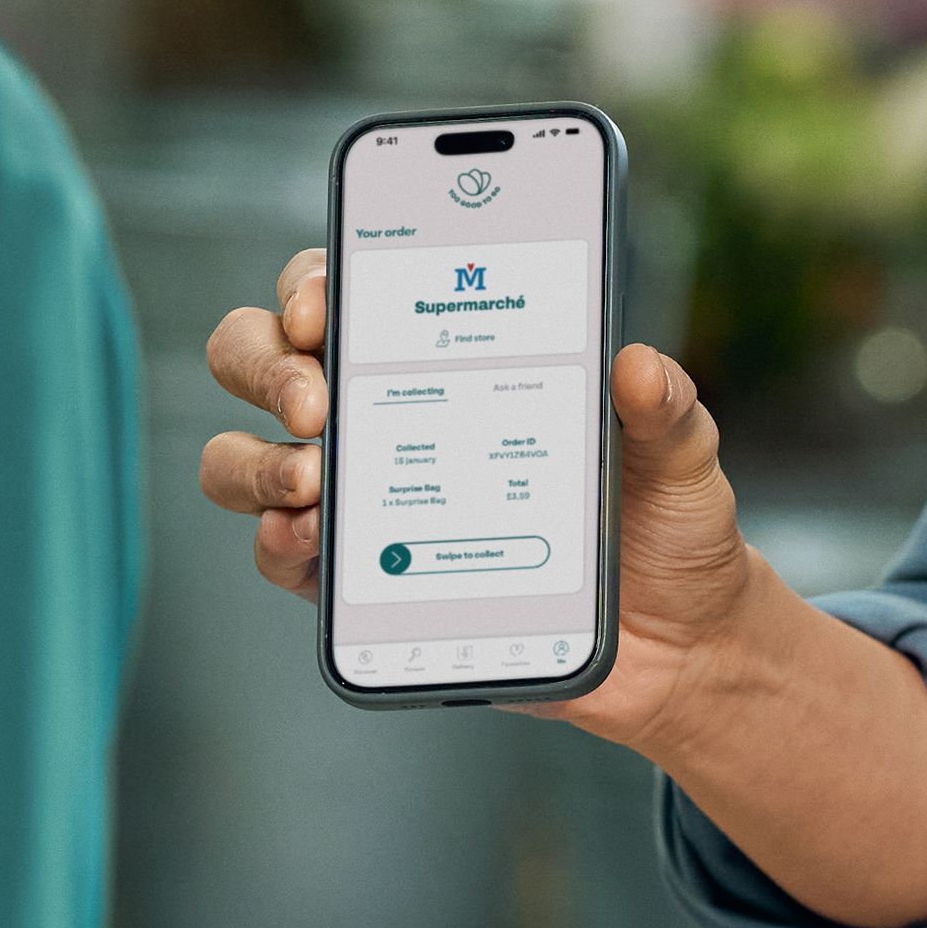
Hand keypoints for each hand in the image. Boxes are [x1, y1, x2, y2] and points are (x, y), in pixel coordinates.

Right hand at [196, 245, 767, 759]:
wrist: (677, 645)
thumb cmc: (668, 526)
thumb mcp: (682, 454)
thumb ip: (666, 406)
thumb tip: (636, 367)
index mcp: (446, 354)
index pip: (343, 287)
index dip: (310, 282)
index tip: (325, 306)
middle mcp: (384, 413)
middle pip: (262, 357)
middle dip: (265, 364)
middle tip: (317, 399)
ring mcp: (364, 498)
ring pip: (244, 455)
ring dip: (255, 458)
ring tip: (315, 477)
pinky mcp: (365, 584)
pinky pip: (282, 553)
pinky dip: (279, 541)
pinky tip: (312, 536)